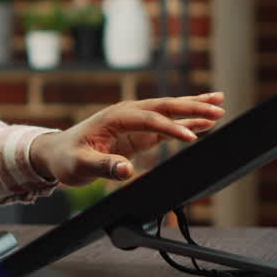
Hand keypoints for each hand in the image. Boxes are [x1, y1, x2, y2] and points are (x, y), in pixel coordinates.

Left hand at [29, 92, 225, 186]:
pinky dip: (185, 123)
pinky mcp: (138, 133)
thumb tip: (126, 170)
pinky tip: (205, 124)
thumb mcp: (80, 165)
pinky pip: (166, 126)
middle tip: (219, 107)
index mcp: (115, 117)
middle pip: (164, 106)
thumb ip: (103, 166)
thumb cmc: (66, 158)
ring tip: (220, 106)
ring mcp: (134, 122)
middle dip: (192, 106)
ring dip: (193, 109)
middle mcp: (127, 114)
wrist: (56, 154)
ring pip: (168, 111)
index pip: (149, 119)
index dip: (171, 127)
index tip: (191, 137)